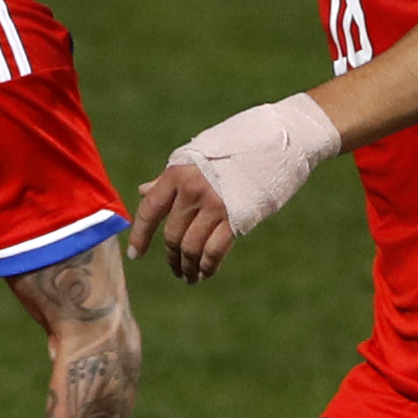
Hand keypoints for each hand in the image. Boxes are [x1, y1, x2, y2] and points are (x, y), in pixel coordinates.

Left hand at [138, 91, 338, 279]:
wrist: (281, 140)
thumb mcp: (198, 157)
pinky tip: (205, 273)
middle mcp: (193, 190)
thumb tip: (143, 191)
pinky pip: (214, 251)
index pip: (150, 210)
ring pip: (191, 248)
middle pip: (172, 235)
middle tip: (175, 269)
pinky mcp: (238, 218)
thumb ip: (170, 178)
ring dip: (187, 267)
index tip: (136, 254)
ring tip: (189, 277)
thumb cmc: (237, 146)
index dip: (140, 235)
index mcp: (178, 172)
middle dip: (171, 257)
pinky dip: (207, 267)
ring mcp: (215, 205)